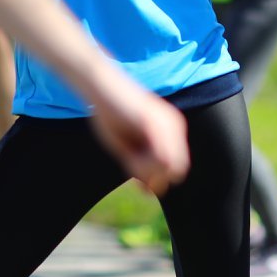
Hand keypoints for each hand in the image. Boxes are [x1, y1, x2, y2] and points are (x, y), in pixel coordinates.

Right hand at [85, 73, 190, 195]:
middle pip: (176, 171)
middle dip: (153, 176)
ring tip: (128, 156)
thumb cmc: (109, 115)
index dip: (156, 178)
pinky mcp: (154, 123)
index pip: (176, 169)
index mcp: (170, 131)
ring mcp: (167, 124)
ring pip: (169, 167)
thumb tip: (153, 191)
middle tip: (129, 162)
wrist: (100, 85)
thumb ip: (141, 167)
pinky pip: (159, 158)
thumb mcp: (126, 148)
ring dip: (147, 171)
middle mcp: (174, 127)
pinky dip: (143, 164)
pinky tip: (128, 154)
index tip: (132, 169)